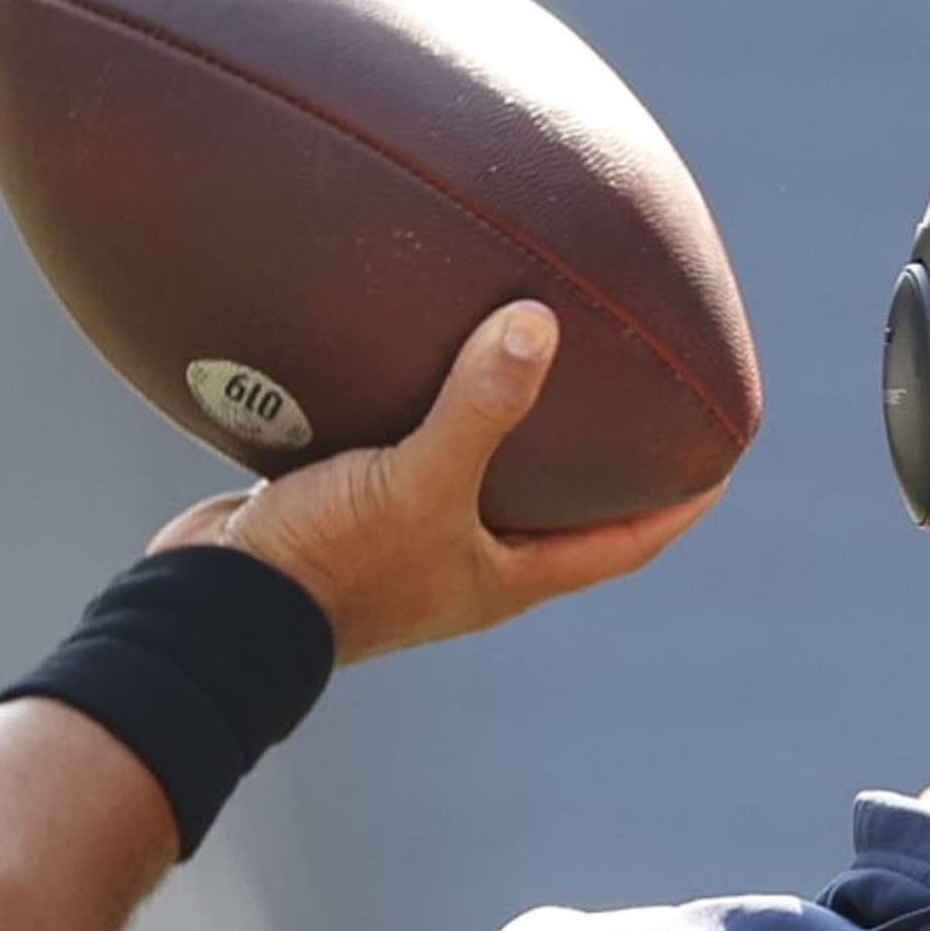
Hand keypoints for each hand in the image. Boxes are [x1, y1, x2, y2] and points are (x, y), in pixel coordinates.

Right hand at [144, 300, 723, 665]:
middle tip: (634, 388)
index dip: (678, 506)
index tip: (722, 460)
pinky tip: (411, 347)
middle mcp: (462, 560)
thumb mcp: (415, 482)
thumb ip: (479, 407)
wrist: (207, 607)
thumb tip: (540, 323)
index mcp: (504, 576)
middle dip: (597, 456)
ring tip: (531, 349)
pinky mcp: (344, 507)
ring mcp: (401, 537)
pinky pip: (400, 447)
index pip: (624, 544)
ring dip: (504, 422)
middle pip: (557, 508)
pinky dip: (420, 404)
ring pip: (475, 472)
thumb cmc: (325, 569)